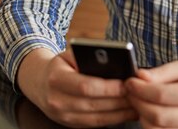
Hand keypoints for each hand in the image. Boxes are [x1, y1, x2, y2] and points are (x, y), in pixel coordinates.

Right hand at [16, 48, 137, 127]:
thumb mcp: (69, 55)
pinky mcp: (70, 124)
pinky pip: (95, 125)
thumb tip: (114, 60)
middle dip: (118, 100)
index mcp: (56, 78)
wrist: (39, 83)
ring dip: (119, 113)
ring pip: (96, 118)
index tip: (126, 83)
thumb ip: (87, 57)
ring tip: (137, 104)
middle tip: (138, 94)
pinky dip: (113, 119)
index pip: (85, 86)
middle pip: (93, 104)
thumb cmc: (61, 65)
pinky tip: (127, 113)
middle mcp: (57, 100)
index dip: (108, 87)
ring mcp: (62, 116)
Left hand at [125, 61, 177, 128]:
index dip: (140, 89)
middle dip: (137, 103)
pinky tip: (148, 112)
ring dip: (141, 116)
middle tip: (130, 91)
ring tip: (139, 101)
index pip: (161, 95)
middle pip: (156, 116)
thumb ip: (162, 72)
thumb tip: (140, 76)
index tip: (130, 82)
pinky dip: (151, 125)